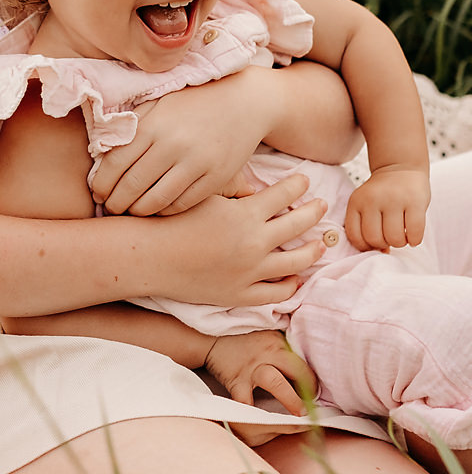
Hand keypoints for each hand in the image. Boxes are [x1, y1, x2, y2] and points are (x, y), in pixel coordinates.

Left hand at [90, 69, 276, 215]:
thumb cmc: (193, 102)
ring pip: (156, 201)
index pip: (115, 163)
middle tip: (110, 207)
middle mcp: (173, 145)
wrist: (244, 101)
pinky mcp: (216, 178)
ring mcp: (196, 163)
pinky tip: (157, 208)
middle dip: (115, 202)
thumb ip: (133, 125)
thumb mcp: (159, 103)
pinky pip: (182, 204)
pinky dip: (164, 211)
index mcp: (153, 125)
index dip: (101, 183)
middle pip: (132, 186)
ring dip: (137, 212)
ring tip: (131, 211)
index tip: (97, 192)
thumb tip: (100, 152)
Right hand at [149, 173, 327, 306]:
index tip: (304, 179)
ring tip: (320, 244)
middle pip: (298, 226)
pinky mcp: (241, 294)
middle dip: (314, 212)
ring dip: (312, 250)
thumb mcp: (203, 194)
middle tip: (323, 205)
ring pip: (296, 262)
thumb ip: (233, 189)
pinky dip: (291, 285)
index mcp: (245, 214)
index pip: (284, 194)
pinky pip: (277, 293)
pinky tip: (296, 278)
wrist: (150, 256)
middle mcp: (254, 244)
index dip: (297, 184)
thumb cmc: (171, 219)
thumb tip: (255, 189)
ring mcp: (250, 273)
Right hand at [203, 330, 316, 414]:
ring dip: (290, 399)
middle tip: (315, 404)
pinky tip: (262, 424)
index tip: (319, 393)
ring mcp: (251, 368)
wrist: (211, 341)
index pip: (303, 362)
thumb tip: (310, 362)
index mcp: (277, 343)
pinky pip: (245, 399)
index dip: (314, 380)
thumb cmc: (245, 340)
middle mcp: (267, 353)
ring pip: (275, 382)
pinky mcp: (236, 381)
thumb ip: (285, 346)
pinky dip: (253, 413)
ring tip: (300, 415)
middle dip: (309, 388)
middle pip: (296, 369)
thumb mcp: (268, 335)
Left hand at [344, 166, 430, 250]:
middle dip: (385, 244)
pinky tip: (413, 234)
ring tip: (402, 233)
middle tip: (391, 235)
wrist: (401, 167)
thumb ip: (367, 227)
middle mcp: (373, 199)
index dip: (366, 246)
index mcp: (356, 202)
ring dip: (400, 242)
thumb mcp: (366, 204)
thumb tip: (382, 252)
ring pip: (394, 238)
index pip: (355, 236)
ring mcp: (394, 199)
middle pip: (375, 239)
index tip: (375, 241)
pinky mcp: (415, 201)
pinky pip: (414, 233)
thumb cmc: (383, 194)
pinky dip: (414, 240)